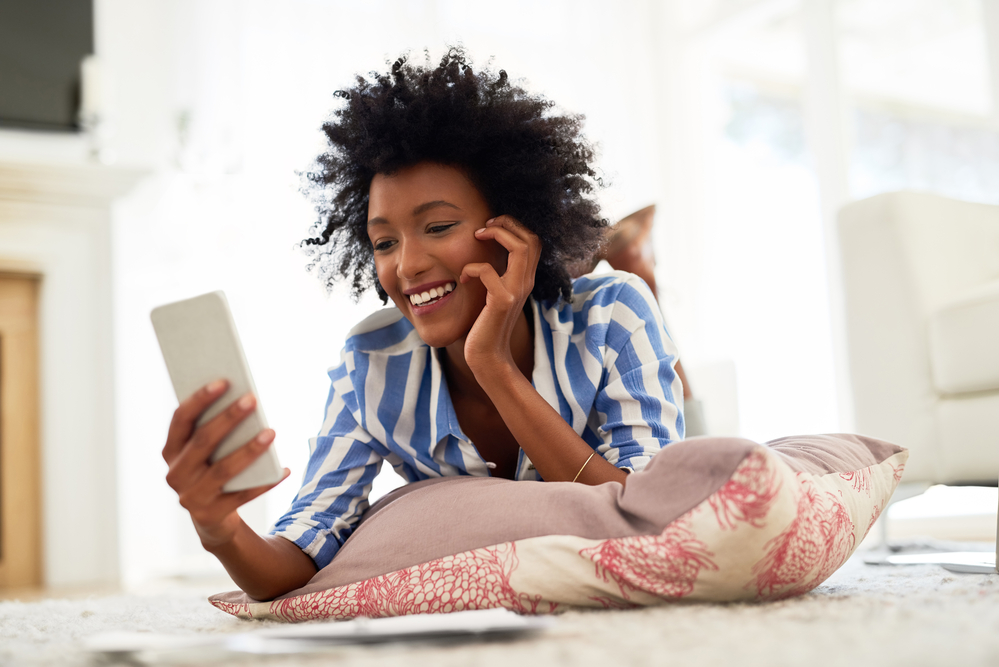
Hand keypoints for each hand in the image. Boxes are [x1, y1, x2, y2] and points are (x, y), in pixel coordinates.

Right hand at [162, 380, 289, 547]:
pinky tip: (284, 469)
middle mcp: (176, 474)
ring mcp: (191, 497)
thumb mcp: (205, 452)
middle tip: (252, 399)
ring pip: (224, 469)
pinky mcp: (212, 514)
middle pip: (203, 441)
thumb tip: (243, 401)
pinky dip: (265, 483)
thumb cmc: (212, 469)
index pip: (181, 419)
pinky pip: (243, 496)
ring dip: (249, 450)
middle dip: (228, 418)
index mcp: (170, 451)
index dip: (200, 399)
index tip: (223, 381)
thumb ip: (213, 429)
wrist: (211, 518)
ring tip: (271, 432)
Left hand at [460, 215, 540, 372]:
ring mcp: (515, 291)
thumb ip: (497, 277)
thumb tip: (485, 256)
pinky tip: (463, 278)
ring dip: (497, 234)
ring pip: (520, 247)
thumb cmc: (485, 326)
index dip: (515, 226)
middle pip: (531, 239)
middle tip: (484, 226)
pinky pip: (488, 271)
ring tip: (478, 236)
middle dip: (507, 223)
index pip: (533, 241)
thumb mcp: (495, 296)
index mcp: (524, 280)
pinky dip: (472, 267)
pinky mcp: (501, 302)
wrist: (488, 356)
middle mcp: (525, 283)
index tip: (491, 227)